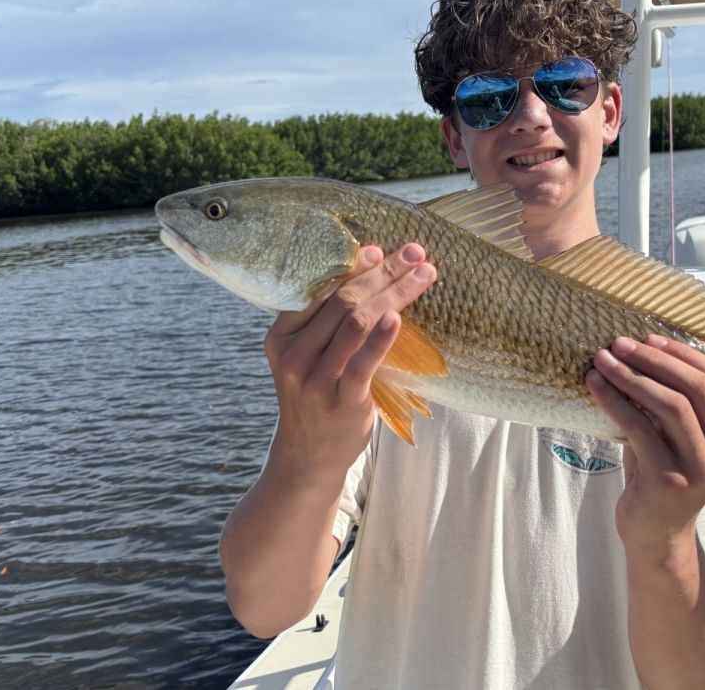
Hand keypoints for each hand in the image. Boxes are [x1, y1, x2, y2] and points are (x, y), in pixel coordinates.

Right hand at [263, 243, 435, 479]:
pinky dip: (382, 337)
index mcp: (281, 335)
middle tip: (415, 253)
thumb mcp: (308, 355)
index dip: (353, 266)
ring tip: (423, 274)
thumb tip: (370, 263)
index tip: (382, 249)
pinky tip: (398, 316)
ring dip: (394, 293)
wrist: (309, 454)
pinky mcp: (341, 401)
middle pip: (343, 301)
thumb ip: (328, 319)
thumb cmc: (318, 393)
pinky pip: (363, 363)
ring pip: (357, 323)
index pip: (320, 290)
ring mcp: (315, 380)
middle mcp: (293, 355)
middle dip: (383, 273)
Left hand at [585, 335, 704, 556]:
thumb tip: (640, 347)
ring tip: (602, 360)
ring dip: (631, 376)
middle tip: (619, 344)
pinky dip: (614, 401)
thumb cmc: (664, 474)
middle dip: (654, 359)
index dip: (684, 353)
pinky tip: (595, 387)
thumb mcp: (680, 435)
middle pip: (697, 388)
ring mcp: (703, 469)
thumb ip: (677, 399)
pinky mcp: (670, 481)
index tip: (649, 337)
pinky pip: (639, 428)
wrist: (656, 533)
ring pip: (671, 405)